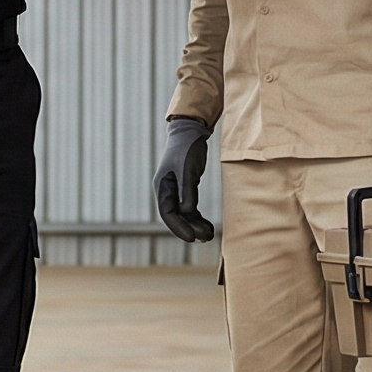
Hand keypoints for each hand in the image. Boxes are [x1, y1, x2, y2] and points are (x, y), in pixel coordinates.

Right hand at [154, 117, 215, 241]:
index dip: (178, 227)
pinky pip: (190, 208)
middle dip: (189, 228)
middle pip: (176, 216)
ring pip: (184, 214)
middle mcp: (167, 190)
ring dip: (195, 224)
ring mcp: (176, 190)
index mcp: (162, 186)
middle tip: (205, 238)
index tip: (191, 238)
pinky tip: (207, 225)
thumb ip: (187, 191)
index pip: (167, 212)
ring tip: (209, 235)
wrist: (190, 132)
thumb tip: (187, 212)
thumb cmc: (186, 149)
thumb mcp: (187, 169)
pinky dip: (198, 217)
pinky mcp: (186, 188)